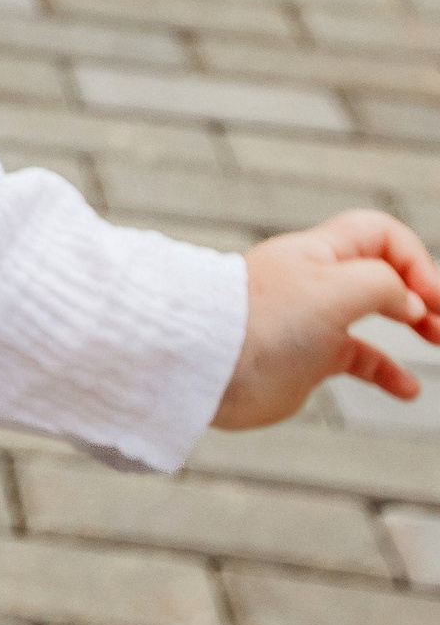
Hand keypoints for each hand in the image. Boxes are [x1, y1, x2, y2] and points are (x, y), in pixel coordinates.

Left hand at [213, 210, 439, 430]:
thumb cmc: (263, 321)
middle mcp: (317, 280)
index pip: (381, 234)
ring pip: (374, 314)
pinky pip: (358, 358)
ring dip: (412, 324)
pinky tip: (408, 390)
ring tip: (438, 341)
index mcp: (320, 251)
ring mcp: (312, 319)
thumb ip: (382, 285)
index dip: (415, 260)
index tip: (431, 299)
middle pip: (382, 270)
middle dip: (420, 290)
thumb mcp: (334, 289)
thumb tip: (410, 302)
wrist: (207, 367)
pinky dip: (387, 371)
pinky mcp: (307, 358)